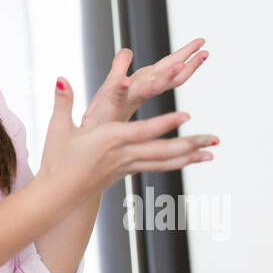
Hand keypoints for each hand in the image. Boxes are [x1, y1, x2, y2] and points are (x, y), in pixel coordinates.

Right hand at [40, 78, 215, 196]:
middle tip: (215, 139)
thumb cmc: (56, 160)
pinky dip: (177, 163)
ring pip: (165, 161)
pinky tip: (190, 160)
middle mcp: (123, 154)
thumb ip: (63, 101)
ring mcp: (127, 165)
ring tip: (212, 153)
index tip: (186, 116)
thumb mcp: (57, 128)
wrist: (56, 194)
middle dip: (191, 144)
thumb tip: (60, 78)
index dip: (164, 123)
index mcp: (109, 140)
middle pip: (163, 150)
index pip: (142, 131)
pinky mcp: (127, 172)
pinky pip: (158, 166)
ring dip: (190, 156)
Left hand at [82, 38, 208, 126]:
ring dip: (164, 77)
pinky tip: (125, 82)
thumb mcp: (113, 82)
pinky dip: (122, 88)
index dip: (186, 58)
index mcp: (143, 84)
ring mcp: (127, 97)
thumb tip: (126, 50)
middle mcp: (139, 90)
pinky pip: (117, 93)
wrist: (89, 133)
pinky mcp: (110, 102)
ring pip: (149, 86)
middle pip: (166, 76)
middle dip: (186, 65)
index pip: (169, 69)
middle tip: (204, 53)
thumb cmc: (103, 112)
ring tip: (179, 65)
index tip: (203, 47)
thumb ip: (120, 66)